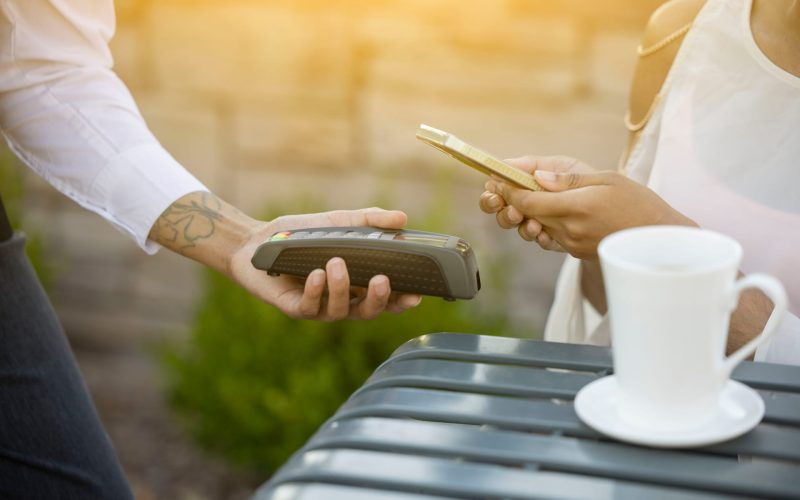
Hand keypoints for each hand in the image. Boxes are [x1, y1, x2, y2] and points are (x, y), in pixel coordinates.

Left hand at [228, 208, 422, 320]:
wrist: (259, 241)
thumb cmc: (303, 235)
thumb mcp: (340, 222)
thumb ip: (371, 220)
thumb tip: (403, 218)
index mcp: (357, 284)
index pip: (386, 299)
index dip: (402, 301)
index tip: (416, 295)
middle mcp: (341, 299)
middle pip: (368, 312)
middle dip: (378, 300)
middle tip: (381, 281)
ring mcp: (319, 306)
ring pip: (339, 311)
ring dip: (341, 288)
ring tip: (337, 263)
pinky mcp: (295, 308)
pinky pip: (310, 308)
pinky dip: (316, 291)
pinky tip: (316, 274)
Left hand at [485, 156, 695, 259]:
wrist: (661, 240)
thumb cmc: (639, 204)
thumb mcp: (607, 180)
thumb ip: (568, 180)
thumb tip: (537, 177)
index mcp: (576, 208)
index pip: (528, 201)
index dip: (510, 190)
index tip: (499, 179)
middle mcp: (570, 230)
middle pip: (528, 215)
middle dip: (513, 200)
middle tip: (503, 186)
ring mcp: (572, 244)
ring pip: (537, 226)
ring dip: (528, 212)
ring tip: (525, 197)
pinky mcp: (577, 252)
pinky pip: (552, 236)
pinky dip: (545, 223)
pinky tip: (549, 212)